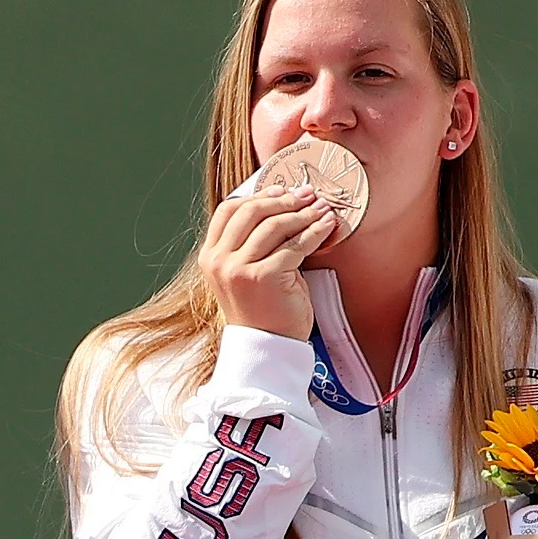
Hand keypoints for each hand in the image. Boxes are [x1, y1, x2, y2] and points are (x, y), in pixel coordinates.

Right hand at [191, 180, 333, 340]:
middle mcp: (219, 261)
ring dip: (303, 213)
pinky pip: (294, 245)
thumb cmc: (264, 309)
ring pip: (274, 225)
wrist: (268, 347)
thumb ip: (255, 241)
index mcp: (210, 257)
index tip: (283, 191)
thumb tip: (286, 202)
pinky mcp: (263, 277)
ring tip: (322, 209)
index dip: (259, 195)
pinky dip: (315, 231)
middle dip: (285, 200)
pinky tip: (327, 225)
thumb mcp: (248, 270)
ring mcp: (238, 270)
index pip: (229, 210)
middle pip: (252, 211)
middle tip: (309, 196)